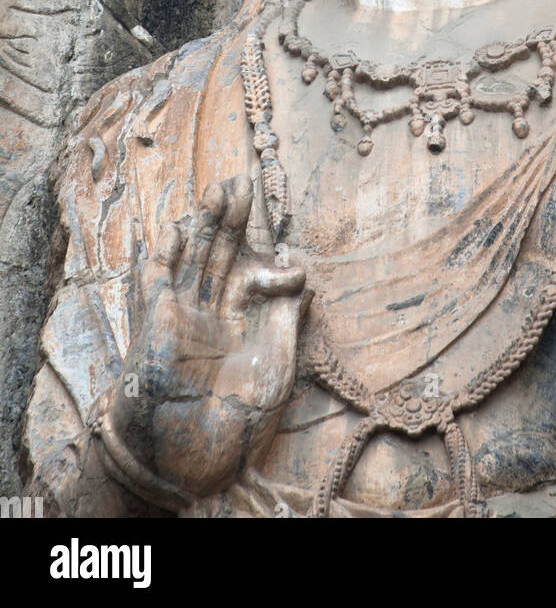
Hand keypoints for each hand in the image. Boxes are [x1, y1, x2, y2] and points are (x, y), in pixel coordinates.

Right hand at [109, 175, 309, 499]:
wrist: (194, 461)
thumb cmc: (238, 423)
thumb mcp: (279, 368)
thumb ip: (290, 321)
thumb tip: (307, 279)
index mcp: (244, 323)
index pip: (257, 278)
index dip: (274, 268)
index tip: (293, 269)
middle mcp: (213, 313)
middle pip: (222, 254)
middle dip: (232, 220)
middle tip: (241, 183)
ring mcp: (184, 316)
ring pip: (194, 257)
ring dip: (204, 225)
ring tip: (219, 191)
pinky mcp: (158, 324)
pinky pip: (159, 281)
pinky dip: (165, 255)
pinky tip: (176, 228)